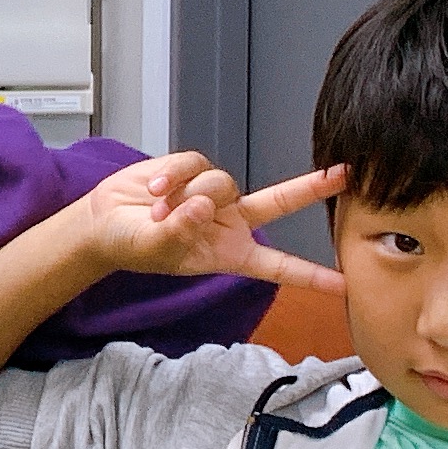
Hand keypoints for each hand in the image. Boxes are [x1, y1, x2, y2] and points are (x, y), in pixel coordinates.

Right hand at [71, 152, 345, 291]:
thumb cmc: (133, 246)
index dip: (311, 276)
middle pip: (279, 201)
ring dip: (187, 195)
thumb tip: (205, 205)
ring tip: (157, 211)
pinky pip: (194, 164)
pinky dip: (173, 178)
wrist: (103, 222)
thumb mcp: (157, 249)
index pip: (278, 266)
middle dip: (311, 187)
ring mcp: (212, 193)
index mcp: (230, 253)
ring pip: (222, 181)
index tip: (344, 284)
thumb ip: (181, 230)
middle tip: (344, 175)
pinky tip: (154, 191)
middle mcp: (229, 221)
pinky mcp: (192, 169)